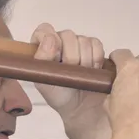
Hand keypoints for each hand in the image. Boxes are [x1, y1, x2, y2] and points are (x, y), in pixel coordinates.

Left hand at [28, 24, 111, 138]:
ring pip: (83, 40)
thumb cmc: (59, 94)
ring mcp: (78, 43)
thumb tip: (50, 39)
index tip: (55, 56)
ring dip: (84, 61)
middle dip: (70, 57)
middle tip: (70, 73)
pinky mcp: (95, 47)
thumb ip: (41, 59)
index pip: (44, 30)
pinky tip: (92, 72)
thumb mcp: (43, 81)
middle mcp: (61, 41)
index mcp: (44, 47)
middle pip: (68, 35)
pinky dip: (96, 60)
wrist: (81, 108)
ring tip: (81, 75)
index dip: (50, 40)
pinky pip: (97, 45)